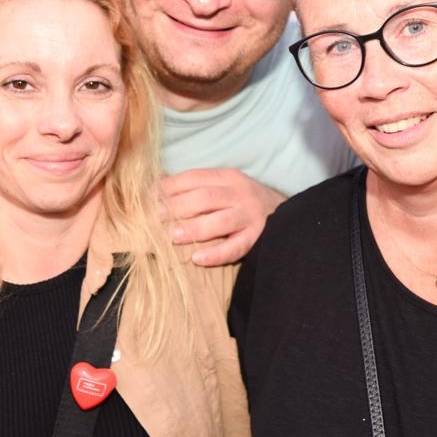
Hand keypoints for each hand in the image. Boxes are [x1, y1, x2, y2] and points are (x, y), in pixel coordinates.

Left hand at [159, 168, 284, 265]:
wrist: (288, 216)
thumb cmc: (246, 203)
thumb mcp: (227, 187)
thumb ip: (199, 189)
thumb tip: (157, 193)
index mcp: (229, 178)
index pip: (196, 178)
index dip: (171, 186)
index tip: (149, 197)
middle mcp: (241, 195)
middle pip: (206, 198)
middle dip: (178, 207)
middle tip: (156, 218)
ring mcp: (251, 217)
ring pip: (220, 222)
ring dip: (194, 229)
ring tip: (173, 237)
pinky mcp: (258, 239)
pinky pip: (235, 248)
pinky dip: (215, 254)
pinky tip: (198, 259)